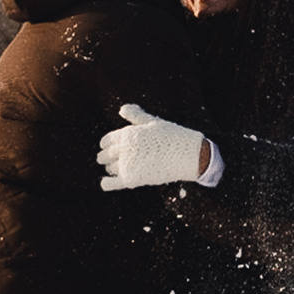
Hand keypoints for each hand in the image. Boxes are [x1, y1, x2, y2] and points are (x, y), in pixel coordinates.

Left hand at [97, 103, 211, 189]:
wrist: (187, 156)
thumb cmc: (172, 136)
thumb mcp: (153, 122)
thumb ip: (135, 115)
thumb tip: (122, 109)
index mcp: (127, 133)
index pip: (107, 140)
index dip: (105, 144)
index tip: (107, 147)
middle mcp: (124, 148)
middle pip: (105, 155)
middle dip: (105, 157)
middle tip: (106, 159)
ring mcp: (127, 164)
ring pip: (109, 168)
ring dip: (110, 168)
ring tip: (116, 168)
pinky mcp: (131, 179)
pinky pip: (110, 184)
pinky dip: (106, 183)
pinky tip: (106, 182)